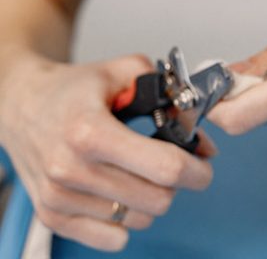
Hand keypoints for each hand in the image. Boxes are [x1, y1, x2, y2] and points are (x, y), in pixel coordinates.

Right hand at [0, 51, 215, 250]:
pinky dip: (126, 219)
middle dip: (177, 182)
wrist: (21, 103)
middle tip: (171, 164)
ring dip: (150, 199)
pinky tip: (121, 192)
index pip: (165, 167)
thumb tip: (203, 141)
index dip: (196, 168)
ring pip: (139, 219)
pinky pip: (112, 238)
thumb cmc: (72, 89)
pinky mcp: (52, 216)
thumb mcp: (124, 71)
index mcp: (91, 131)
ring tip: (138, 172)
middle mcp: (72, 168)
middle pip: (157, 199)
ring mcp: (60, 197)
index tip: (203, 162)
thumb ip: (171, 96)